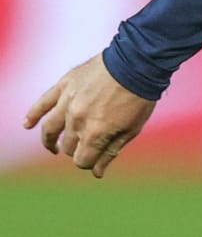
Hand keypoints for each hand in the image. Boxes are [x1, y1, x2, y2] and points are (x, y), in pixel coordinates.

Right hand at [22, 53, 155, 177]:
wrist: (138, 63)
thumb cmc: (138, 98)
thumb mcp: (131, 129)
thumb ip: (111, 152)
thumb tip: (96, 173)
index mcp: (95, 133)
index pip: (82, 160)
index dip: (88, 163)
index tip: (95, 160)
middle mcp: (77, 120)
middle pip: (68, 145)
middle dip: (76, 149)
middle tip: (84, 147)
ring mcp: (67, 102)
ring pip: (51, 129)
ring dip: (50, 141)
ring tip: (53, 147)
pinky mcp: (64, 85)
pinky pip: (42, 103)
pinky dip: (32, 115)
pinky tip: (27, 125)